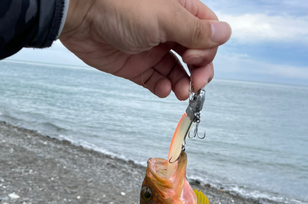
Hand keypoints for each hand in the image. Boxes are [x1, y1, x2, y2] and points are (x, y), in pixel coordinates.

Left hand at [60, 0, 230, 99]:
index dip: (207, 50)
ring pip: (177, 71)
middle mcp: (168, 31)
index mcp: (179, 12)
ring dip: (183, 83)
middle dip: (199, 72)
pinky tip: (163, 90)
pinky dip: (163, 87)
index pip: (207, 34)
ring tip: (181, 92)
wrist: (82, 16)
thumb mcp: (166, 18)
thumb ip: (195, 30)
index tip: (194, 58)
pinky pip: (156, 80)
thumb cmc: (120, 6)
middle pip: (195, 56)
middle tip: (196, 84)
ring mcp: (152, 49)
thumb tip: (226, 33)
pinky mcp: (135, 66)